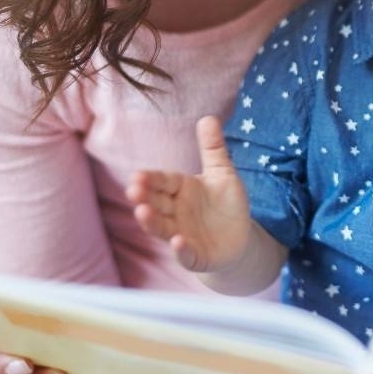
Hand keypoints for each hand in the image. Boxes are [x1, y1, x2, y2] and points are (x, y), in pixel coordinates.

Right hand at [127, 115, 253, 273]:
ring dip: (151, 222)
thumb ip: (213, 148)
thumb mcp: (222, 173)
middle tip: (132, 191)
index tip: (138, 175)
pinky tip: (177, 242)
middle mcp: (176, 211)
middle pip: (156, 203)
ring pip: (162, 228)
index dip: (151, 180)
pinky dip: (180, 249)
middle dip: (144, 197)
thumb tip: (208, 117)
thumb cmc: (226, 204)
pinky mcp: (195, 256)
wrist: (240, 238)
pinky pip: (186, 253)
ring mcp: (182, 234)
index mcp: (181, 189)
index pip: (163, 181)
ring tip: (142, 212)